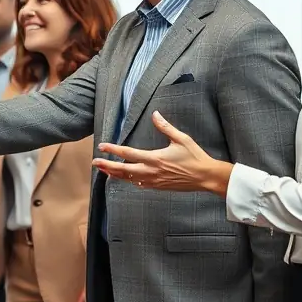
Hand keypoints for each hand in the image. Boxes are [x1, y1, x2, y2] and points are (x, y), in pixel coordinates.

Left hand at [91, 111, 233, 196]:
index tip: (102, 146)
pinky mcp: (159, 187)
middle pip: (123, 170)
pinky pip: (139, 185)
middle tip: (94, 162)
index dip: (113, 150)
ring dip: (115, 174)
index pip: (128, 153)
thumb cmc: (195, 157)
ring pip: (129, 179)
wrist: (206, 177)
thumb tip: (155, 114)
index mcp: (155, 158)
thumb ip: (165, 127)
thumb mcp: (181, 139)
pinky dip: (129, 181)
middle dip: (107, 166)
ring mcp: (154, 181)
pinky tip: (124, 178)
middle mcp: (151, 171)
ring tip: (104, 170)